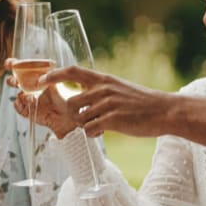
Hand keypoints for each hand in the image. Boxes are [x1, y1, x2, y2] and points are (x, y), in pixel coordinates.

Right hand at [6, 59, 77, 137]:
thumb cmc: (70, 95)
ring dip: (20, 95)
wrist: (73, 114)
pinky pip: (20, 108)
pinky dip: (20, 106)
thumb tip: (42, 77)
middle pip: (15, 81)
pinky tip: (29, 104)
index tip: (9, 64)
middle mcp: (33, 87)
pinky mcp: (32, 112)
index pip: (22, 68)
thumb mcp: (62, 81)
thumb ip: (52, 76)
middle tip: (15, 82)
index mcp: (39, 76)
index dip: (13, 64)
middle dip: (12, 80)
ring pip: (18, 95)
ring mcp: (31, 100)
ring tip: (29, 97)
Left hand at [40, 65, 174, 137]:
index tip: (41, 80)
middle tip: (86, 119)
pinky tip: (104, 131)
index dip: (54, 74)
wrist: (165, 111)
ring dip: (86, 125)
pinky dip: (93, 133)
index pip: (73, 71)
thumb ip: (102, 91)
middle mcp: (103, 89)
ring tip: (100, 126)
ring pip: (80, 118)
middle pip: (72, 102)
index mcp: (104, 79)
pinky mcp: (113, 120)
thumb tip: (84, 99)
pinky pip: (90, 130)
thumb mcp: (120, 88)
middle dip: (74, 114)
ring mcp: (108, 104)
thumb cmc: (143, 102)